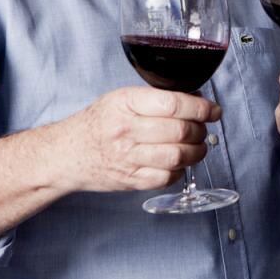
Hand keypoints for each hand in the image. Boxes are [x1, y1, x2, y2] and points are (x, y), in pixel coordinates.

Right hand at [56, 86, 219, 192]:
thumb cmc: (97, 123)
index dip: (201, 107)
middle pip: (179, 131)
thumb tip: (195, 98)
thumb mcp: (120, 99)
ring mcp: (128, 158)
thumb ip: (154, 98)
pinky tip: (179, 162)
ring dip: (196, 151)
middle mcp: (126, 130)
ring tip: (198, 146)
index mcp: (125, 103)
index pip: (173, 104)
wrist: (66, 153)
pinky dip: (180, 170)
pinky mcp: (130, 180)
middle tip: (203, 128)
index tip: (213, 110)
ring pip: (178, 156)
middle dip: (200, 129)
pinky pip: (167, 177)